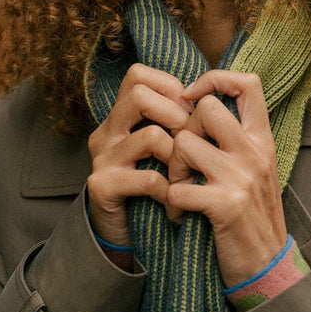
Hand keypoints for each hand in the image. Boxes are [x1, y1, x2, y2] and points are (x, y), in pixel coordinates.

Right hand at [86, 63, 191, 244]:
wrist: (123, 235)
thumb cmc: (152, 186)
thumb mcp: (160, 147)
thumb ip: (172, 120)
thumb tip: (208, 96)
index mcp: (119, 117)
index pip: (138, 75)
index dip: (169, 85)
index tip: (188, 109)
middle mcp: (106, 132)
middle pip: (139, 95)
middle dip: (176, 115)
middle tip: (191, 139)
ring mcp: (102, 158)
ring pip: (150, 135)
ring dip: (178, 155)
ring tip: (186, 173)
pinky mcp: (103, 186)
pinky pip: (148, 178)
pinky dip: (171, 189)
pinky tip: (177, 199)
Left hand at [167, 70, 287, 287]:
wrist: (268, 269)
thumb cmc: (253, 218)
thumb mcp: (256, 171)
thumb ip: (236, 140)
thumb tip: (201, 107)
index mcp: (262, 141)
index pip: (248, 84)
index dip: (215, 79)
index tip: (192, 97)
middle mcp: (255, 154)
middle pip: (207, 109)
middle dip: (182, 131)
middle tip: (181, 161)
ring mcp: (242, 179)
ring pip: (184, 145)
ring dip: (172, 170)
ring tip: (179, 190)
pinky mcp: (226, 207)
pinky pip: (178, 189)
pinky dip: (171, 205)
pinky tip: (179, 216)